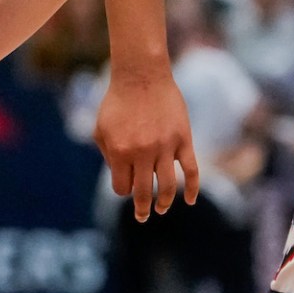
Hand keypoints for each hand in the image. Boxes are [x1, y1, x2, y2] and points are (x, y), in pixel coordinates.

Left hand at [98, 62, 198, 221]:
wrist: (141, 76)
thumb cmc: (117, 102)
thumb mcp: (101, 129)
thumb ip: (107, 154)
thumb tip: (121, 177)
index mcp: (119, 153)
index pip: (122, 188)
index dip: (124, 189)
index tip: (127, 185)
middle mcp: (142, 153)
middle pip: (143, 192)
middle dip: (142, 208)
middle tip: (142, 216)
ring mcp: (165, 148)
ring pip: (168, 187)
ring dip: (164, 203)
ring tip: (162, 209)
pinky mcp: (183, 140)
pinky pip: (191, 171)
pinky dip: (192, 189)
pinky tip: (190, 201)